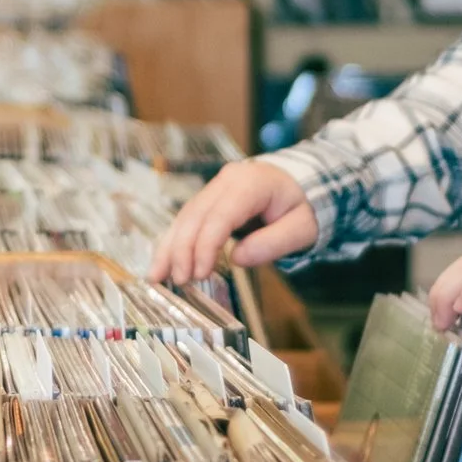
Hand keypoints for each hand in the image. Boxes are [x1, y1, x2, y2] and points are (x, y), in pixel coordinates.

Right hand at [148, 160, 318, 284]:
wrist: (304, 183)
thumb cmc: (304, 207)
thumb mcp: (302, 227)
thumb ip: (273, 243)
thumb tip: (238, 259)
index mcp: (251, 183)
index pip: (220, 215)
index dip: (206, 245)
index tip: (200, 274)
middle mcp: (227, 180)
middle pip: (196, 215)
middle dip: (183, 250)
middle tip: (179, 281)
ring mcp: (215, 187)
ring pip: (185, 216)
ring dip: (170, 247)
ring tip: (157, 276)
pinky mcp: (210, 198)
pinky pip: (188, 219)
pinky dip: (174, 242)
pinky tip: (163, 262)